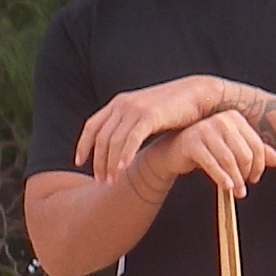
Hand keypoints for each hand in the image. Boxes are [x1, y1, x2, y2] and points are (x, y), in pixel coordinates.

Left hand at [75, 76, 235, 179]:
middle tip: (101, 181)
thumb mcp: (146, 114)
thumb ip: (130, 125)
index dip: (83, 145)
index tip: (79, 162)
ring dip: (110, 164)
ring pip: (113, 142)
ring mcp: (135, 109)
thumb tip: (120, 145)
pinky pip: (130, 140)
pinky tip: (123, 169)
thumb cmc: (174, 108)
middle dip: (98, 162)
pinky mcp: (149, 116)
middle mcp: (123, 104)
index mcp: (119, 103)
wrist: (197, 94)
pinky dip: (124, 156)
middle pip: (101, 138)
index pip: (92, 126)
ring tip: (111, 181)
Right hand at [144, 111, 275, 197]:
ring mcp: (205, 129)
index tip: (255, 178)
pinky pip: (212, 163)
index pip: (256, 144)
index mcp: (234, 118)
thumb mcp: (232, 149)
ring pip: (229, 160)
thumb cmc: (206, 149)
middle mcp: (221, 119)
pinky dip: (222, 177)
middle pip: (244, 153)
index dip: (259, 165)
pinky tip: (227, 187)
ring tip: (237, 192)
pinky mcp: (192, 142)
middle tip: (244, 188)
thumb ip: (255, 152)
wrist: (174, 151)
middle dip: (247, 174)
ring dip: (236, 179)